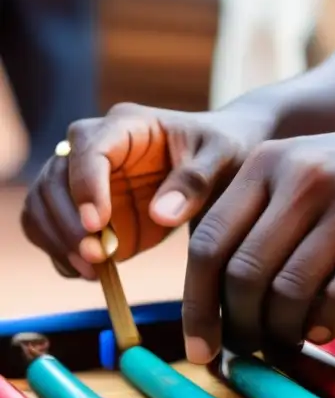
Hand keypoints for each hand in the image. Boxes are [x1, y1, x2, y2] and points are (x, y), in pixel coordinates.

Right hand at [21, 102, 275, 279]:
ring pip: (44, 205)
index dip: (86, 186)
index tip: (98, 223)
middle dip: (68, 222)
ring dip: (59, 241)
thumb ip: (196, 181)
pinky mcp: (86, 208)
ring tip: (94, 271)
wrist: (226, 159)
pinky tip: (90, 272)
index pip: (89, 149)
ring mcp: (85, 179)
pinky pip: (54, 229)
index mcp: (126, 125)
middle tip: (97, 258)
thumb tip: (161, 214)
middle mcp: (95, 147)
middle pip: (55, 180)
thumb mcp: (222, 156)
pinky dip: (62, 253)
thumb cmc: (225, 147)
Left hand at [182, 113, 334, 363]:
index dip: (197, 304)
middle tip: (249, 348)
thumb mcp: (305, 173)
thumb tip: (213, 303)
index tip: (198, 345)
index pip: (209, 242)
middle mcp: (305, 176)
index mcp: (269, 161)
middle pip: (245, 272)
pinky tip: (323, 330)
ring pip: (290, 291)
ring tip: (288, 341)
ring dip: (282, 331)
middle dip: (240, 325)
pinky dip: (324, 325)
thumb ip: (259, 218)